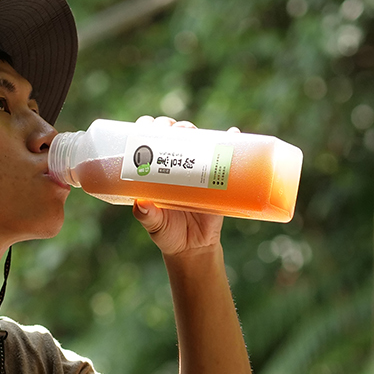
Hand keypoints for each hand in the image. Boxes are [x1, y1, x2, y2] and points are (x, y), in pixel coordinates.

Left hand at [132, 117, 228, 259]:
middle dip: (170, 126)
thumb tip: (140, 204)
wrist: (194, 247)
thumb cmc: (169, 234)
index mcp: (155, 173)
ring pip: (195, 140)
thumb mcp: (155, 226)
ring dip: (192, 129)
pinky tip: (232, 133)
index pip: (147, 142)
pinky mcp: (217, 178)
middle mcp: (175, 166)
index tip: (147, 126)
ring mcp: (197, 169)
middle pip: (171, 135)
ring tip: (191, 132)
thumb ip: (147, 216)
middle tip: (171, 130)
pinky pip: (226, 156)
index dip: (146, 128)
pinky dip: (231, 141)